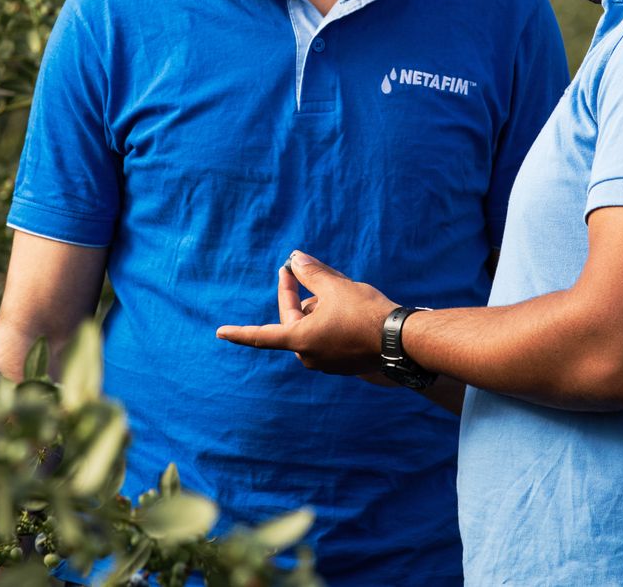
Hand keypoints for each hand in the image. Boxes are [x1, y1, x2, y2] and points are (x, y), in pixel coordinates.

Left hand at [215, 251, 396, 374]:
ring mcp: (327, 363)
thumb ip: (311, 273)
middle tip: (298, 269)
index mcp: (300, 340)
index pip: (261, 334)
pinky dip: (333, 321)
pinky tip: (352, 308)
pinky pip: (328, 338)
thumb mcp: (336, 287)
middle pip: (295, 321)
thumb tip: (295, 258)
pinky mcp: (344, 365)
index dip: (239, 331)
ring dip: (321, 307)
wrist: (401, 341)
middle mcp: (309, 356)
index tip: (220, 333)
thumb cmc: (366, 313)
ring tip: (342, 291)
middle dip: (300, 296)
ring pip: (314, 327)